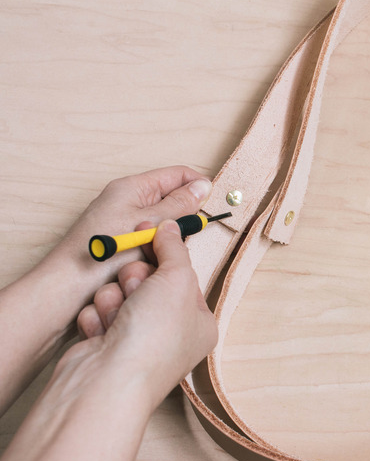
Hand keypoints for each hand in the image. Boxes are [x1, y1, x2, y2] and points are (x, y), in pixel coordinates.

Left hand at [45, 166, 213, 288]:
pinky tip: (154, 260)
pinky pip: (150, 236)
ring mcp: (122, 219)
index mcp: (132, 187)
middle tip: (185, 234)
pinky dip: (157, 246)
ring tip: (164, 250)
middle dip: (184, 215)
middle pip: (171, 197)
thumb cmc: (102, 253)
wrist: (68, 286)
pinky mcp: (121, 239)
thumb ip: (180, 204)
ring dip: (170, 234)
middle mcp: (126, 199)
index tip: (210, 205)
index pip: (176, 174)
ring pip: (162, 220)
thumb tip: (202, 187)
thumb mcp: (150, 224)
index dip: (197, 186)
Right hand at [76, 219, 217, 406]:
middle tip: (136, 289)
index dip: (164, 253)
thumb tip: (170, 228)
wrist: (107, 380)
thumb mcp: (176, 278)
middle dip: (135, 280)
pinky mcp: (106, 346)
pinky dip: (97, 318)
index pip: (181, 274)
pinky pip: (99, 313)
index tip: (148, 232)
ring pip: (119, 293)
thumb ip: (174, 249)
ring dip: (114, 299)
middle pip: (148, 281)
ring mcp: (137, 341)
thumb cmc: (153, 336)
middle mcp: (171, 334)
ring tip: (118, 318)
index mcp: (199, 322)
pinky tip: (102, 334)